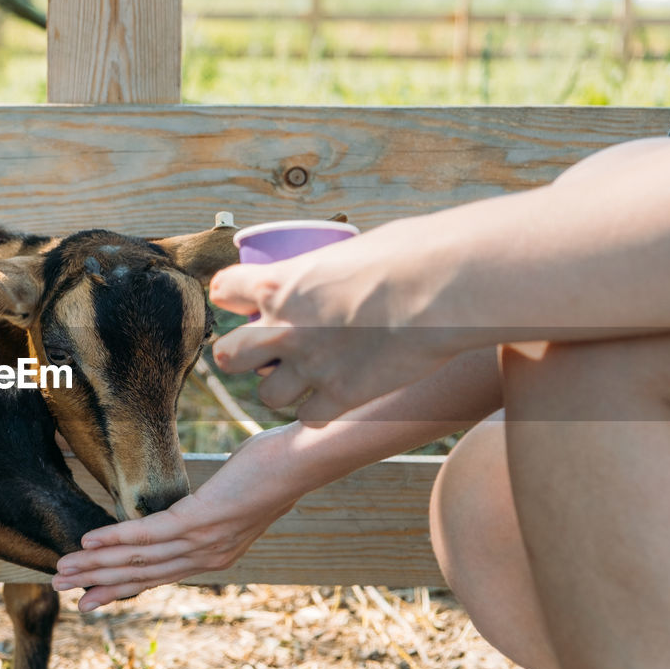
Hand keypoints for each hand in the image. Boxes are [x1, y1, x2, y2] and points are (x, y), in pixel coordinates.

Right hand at [52, 425, 306, 610]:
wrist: (303, 463)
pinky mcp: (201, 520)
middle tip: (61, 589)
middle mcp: (208, 556)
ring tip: (63, 569)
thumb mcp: (236, 497)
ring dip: (97, 565)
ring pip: (140, 559)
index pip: (159, 576)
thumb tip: (196, 504)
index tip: (89, 600)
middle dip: (98, 582)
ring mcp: (204, 541)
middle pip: (143, 574)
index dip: (120, 588)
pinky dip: (116, 538)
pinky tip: (88, 540)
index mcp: (215, 555)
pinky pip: (149, 533)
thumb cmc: (273, 469)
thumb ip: (211, 509)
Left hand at [209, 229, 459, 424]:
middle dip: (238, 354)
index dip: (232, 297)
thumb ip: (329, 271)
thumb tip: (336, 275)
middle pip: (227, 356)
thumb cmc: (410, 252)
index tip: (244, 300)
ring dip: (282, 387)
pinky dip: (320, 411)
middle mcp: (284, 329)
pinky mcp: (341, 396)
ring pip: (266, 395)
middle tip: (264, 350)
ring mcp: (310, 366)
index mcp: (278, 283)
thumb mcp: (352, 250)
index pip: (224, 291)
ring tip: (305, 377)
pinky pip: (310, 418)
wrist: (445, 288)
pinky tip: (336, 398)